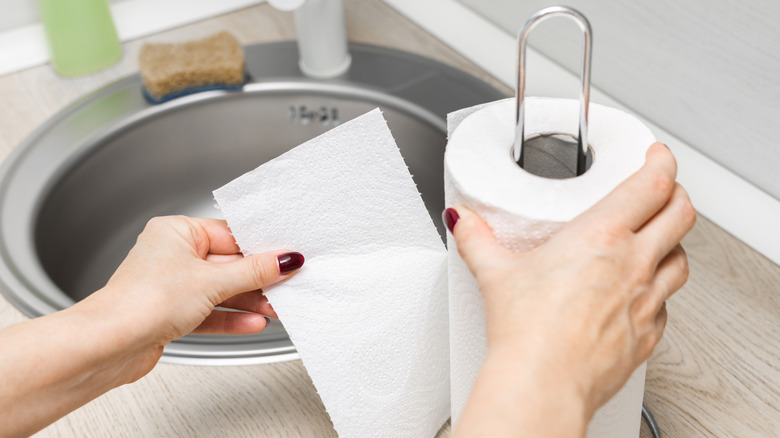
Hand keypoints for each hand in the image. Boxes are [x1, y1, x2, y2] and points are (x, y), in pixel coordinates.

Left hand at [0, 216, 303, 436]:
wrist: (109, 345)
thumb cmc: (142, 302)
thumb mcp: (212, 281)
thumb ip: (254, 271)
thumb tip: (284, 259)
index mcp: (176, 231)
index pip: (230, 235)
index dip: (260, 248)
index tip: (286, 258)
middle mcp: (171, 255)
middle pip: (228, 264)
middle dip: (258, 280)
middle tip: (286, 286)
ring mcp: (171, 286)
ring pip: (220, 290)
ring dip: (249, 301)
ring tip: (275, 308)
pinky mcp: (171, 314)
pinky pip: (209, 311)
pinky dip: (231, 318)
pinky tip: (252, 322)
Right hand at [450, 142, 694, 435]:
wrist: (544, 383)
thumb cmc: (527, 332)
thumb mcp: (496, 274)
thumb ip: (477, 240)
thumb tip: (463, 222)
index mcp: (602, 237)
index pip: (652, 185)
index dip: (662, 163)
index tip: (657, 156)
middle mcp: (634, 265)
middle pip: (681, 215)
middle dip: (676, 196)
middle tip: (663, 191)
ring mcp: (647, 301)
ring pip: (682, 259)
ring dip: (674, 244)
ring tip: (656, 241)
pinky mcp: (647, 335)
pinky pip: (667, 305)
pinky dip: (660, 292)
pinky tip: (640, 295)